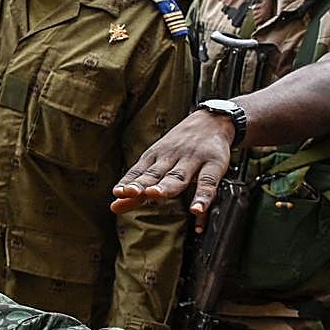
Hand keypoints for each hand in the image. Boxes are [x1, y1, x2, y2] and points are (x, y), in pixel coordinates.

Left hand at [110, 109, 234, 228]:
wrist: (211, 120)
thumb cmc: (180, 146)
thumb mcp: (157, 161)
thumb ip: (138, 186)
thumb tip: (114, 206)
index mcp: (156, 157)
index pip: (139, 171)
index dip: (128, 182)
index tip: (117, 192)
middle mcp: (172, 157)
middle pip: (155, 173)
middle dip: (142, 183)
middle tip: (130, 192)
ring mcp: (192, 160)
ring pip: (178, 175)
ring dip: (166, 186)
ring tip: (155, 195)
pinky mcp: (214, 164)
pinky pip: (207, 182)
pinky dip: (202, 197)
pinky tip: (197, 209)